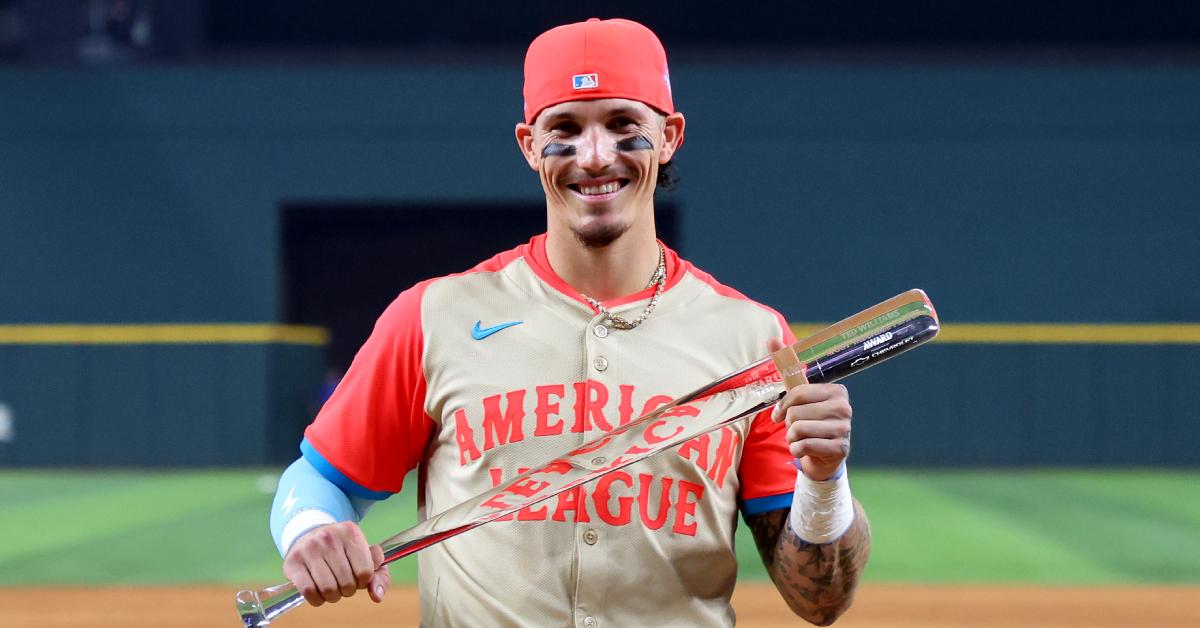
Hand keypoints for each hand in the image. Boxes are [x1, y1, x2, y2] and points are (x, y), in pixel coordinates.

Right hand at [282, 521, 390, 606]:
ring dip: (333, 596)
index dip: (364, 581)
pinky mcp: (293, 562)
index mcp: (351, 532)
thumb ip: (379, 575)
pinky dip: (316, 599)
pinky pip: (308, 591)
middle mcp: (329, 537)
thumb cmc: (343, 551)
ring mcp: (309, 548)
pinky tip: (319, 593)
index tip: (358, 577)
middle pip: (347, 583)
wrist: (309, 534)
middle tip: (344, 583)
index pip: (365, 571)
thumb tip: (377, 596)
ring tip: (332, 589)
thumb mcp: (365, 556)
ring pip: (328, 589)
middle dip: (348, 590)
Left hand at [767, 338, 852, 480]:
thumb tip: (772, 339)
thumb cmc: (811, 421)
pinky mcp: (840, 449)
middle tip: (796, 428)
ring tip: (800, 438)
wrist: (825, 456)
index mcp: (836, 391)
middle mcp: (844, 408)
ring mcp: (844, 429)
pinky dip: (797, 450)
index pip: (797, 393)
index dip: (783, 406)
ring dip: (791, 438)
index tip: (779, 415)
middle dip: (789, 424)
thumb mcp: (799, 395)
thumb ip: (786, 368)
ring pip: (798, 429)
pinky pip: (803, 446)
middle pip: (796, 413)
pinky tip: (805, 449)